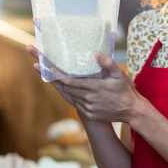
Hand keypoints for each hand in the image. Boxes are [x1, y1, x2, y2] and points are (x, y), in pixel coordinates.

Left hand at [26, 45, 141, 122]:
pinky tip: (60, 85)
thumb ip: (108, 63)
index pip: (69, 80)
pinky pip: (72, 101)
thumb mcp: (120, 75)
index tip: (43, 65)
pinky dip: (65, 92)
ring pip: (66, 94)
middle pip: (63, 86)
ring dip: (55, 84)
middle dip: (48, 75)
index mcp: (94, 88)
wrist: (132, 112)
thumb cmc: (126, 91)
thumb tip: (96, 54)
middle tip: (35, 63)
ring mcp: (87, 107)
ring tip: (43, 72)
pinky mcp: (88, 113)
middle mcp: (87, 99)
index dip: (55, 73)